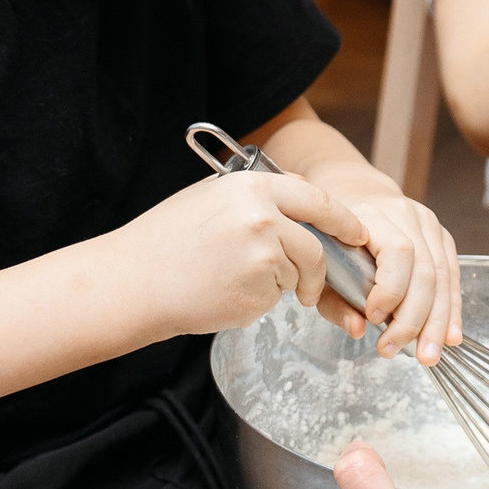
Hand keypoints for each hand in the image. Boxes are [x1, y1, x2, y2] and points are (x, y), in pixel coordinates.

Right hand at [115, 169, 372, 340]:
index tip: (355, 232)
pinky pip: (275, 297)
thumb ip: (259, 198)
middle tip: (323, 281)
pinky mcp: (258, 291)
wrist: (134, 282)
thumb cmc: (167, 241)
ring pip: (298, 274)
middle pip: (317, 244)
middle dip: (326, 266)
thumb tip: (301, 197)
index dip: (341, 219)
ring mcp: (263, 255)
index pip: (316, 199)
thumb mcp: (212, 199)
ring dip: (283, 284)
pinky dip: (260, 299)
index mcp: (252, 188)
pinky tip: (227, 292)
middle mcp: (264, 217)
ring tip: (239, 280)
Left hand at [340, 195, 463, 361]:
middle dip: (414, 319)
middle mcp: (406, 216)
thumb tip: (358, 329)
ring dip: (437, 322)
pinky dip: (451, 309)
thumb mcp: (322, 267)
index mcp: (373, 216)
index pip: (398, 251)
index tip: (374, 318)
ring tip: (428, 355)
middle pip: (426, 270)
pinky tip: (450, 335)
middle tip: (397, 350)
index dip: (391, 289)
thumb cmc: (335, 236)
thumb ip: (334, 301)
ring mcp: (429, 224)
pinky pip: (452, 276)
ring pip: (444, 276)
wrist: (356, 194)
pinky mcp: (442, 236)